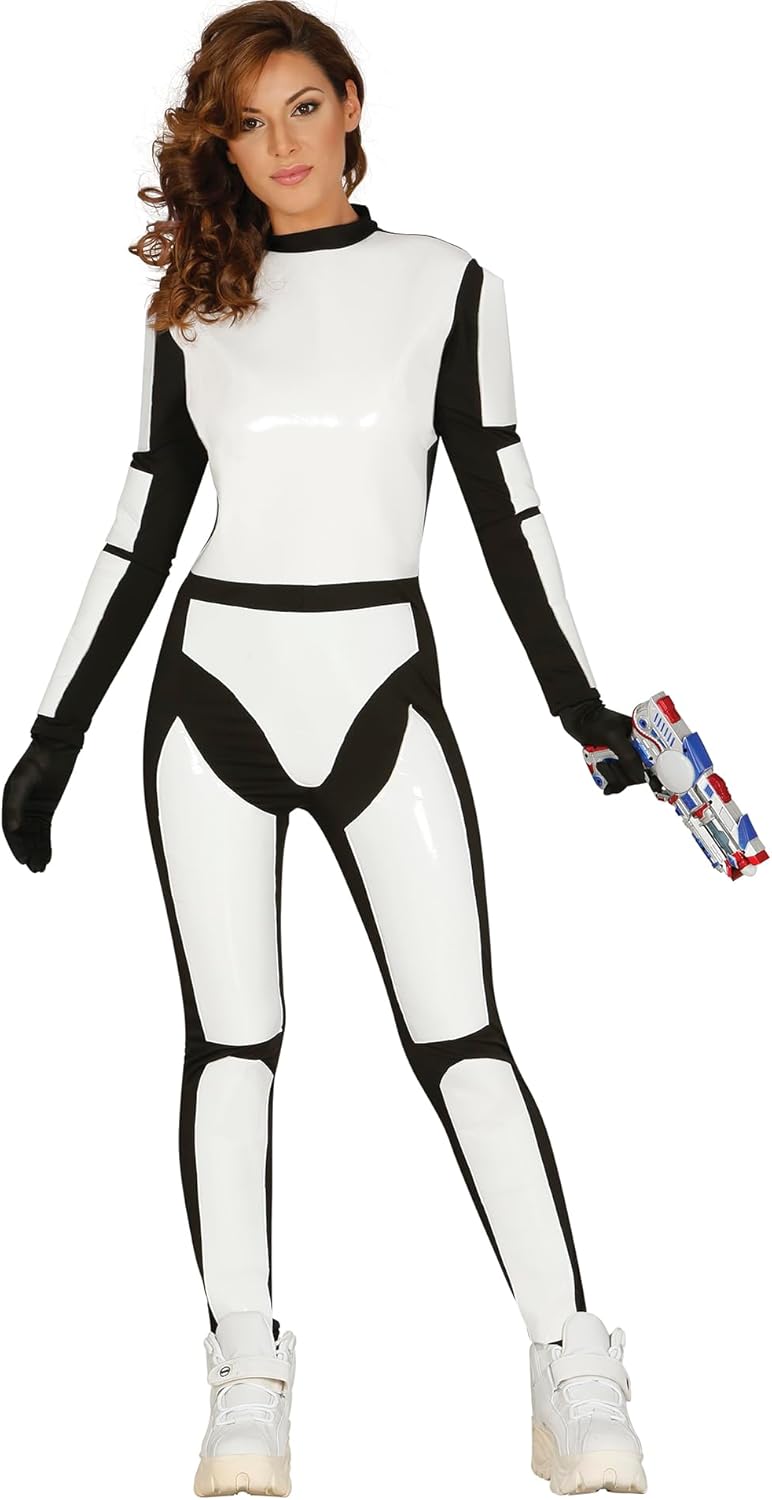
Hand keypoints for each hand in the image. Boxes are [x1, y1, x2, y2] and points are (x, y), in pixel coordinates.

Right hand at [2, 737, 80, 870]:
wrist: (55, 749)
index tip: (23, 860)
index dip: (16, 845)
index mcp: (7, 800)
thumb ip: (15, 806)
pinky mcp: (46, 808)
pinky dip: (45, 843)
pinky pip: (44, 830)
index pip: (9, 829)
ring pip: (34, 835)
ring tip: (40, 868)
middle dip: (28, 852)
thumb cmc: (36, 762)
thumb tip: (12, 830)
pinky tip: (47, 856)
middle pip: (22, 835)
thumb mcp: (23, 783)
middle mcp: (18, 807)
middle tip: (34, 869)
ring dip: (37, 851)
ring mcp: (32, 808)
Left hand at [559, 698, 646, 795]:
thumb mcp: (614, 737)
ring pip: (624, 780)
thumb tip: (639, 774)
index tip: (648, 782)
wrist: (577, 719)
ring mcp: (622, 758)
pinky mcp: (612, 764)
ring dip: (611, 775)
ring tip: (601, 763)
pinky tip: (603, 778)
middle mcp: (635, 750)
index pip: (652, 763)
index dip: (651, 774)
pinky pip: (614, 781)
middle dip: (622, 773)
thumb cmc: (596, 721)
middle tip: (610, 762)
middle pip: (636, 775)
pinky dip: (608, 781)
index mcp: (642, 740)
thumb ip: (628, 756)